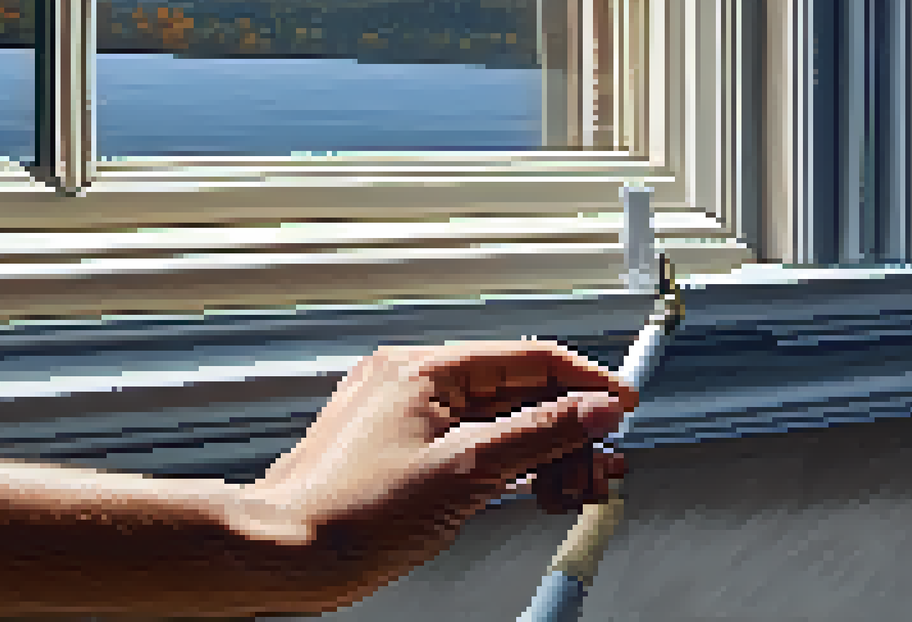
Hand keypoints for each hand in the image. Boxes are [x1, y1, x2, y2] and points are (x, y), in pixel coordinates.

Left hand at [233, 340, 636, 597]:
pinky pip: (470, 448)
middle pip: (516, 394)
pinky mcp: (400, 455)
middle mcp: (410, 384)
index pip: (525, 358)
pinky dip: (506, 469)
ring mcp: (403, 420)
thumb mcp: (467, 470)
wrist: (288, 553)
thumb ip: (541, 434)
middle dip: (567, 434)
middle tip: (598, 473)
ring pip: (496, 426)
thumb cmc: (350, 514)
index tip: (623, 407)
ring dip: (542, 457)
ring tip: (566, 494)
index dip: (583, 383)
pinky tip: (529, 494)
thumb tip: (595, 409)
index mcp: (421, 370)